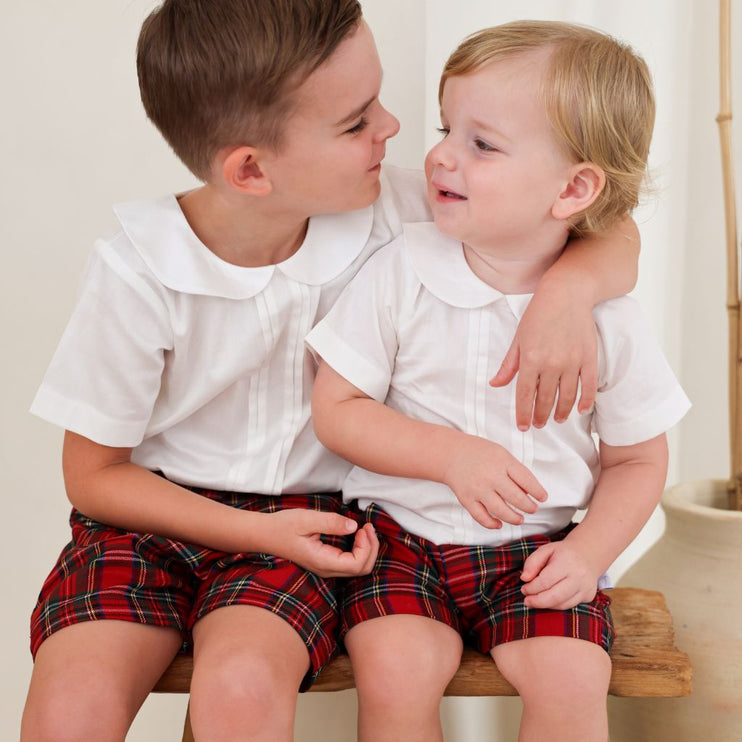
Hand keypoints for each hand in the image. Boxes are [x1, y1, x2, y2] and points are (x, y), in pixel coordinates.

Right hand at [264, 509, 378, 577]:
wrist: (265, 534)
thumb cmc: (283, 526)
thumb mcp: (306, 519)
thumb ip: (331, 522)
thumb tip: (353, 526)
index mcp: (322, 561)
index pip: (356, 565)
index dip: (366, 547)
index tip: (363, 527)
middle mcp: (326, 569)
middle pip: (361, 569)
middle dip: (371, 548)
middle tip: (368, 526)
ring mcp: (326, 567)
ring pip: (358, 567)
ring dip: (367, 549)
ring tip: (365, 529)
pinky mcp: (326, 561)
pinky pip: (350, 562)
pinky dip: (359, 549)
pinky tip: (357, 534)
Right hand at [443, 435, 546, 528]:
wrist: (451, 454)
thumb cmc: (480, 453)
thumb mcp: (501, 454)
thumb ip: (515, 470)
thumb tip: (530, 492)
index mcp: (502, 462)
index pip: (527, 480)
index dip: (538, 492)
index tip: (543, 498)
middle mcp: (491, 476)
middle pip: (516, 498)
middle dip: (529, 507)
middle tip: (532, 509)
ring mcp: (478, 489)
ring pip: (501, 511)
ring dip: (514, 518)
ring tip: (520, 519)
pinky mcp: (467, 499)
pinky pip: (481, 517)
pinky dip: (492, 524)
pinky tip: (499, 523)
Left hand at [489, 288, 597, 430]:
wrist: (567, 294)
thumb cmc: (538, 314)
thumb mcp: (518, 338)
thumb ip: (508, 365)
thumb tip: (495, 384)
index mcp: (530, 359)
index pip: (524, 395)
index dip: (523, 413)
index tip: (523, 426)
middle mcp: (552, 363)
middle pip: (546, 399)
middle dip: (541, 416)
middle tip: (539, 425)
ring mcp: (572, 362)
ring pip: (567, 396)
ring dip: (561, 412)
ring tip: (556, 420)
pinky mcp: (589, 357)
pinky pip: (589, 386)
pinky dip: (586, 401)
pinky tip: (580, 410)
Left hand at [519, 539, 601, 609]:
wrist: (587, 554)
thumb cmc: (563, 553)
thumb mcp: (545, 550)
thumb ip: (532, 562)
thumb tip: (524, 578)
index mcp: (567, 562)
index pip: (545, 581)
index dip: (532, 588)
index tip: (524, 589)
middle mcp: (579, 576)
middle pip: (554, 596)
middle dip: (537, 601)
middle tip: (527, 601)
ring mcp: (586, 587)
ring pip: (562, 604)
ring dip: (545, 605)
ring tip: (535, 601)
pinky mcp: (589, 595)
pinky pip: (569, 605)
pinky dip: (556, 605)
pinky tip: (548, 600)